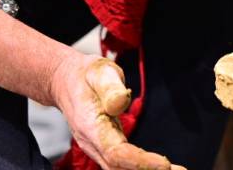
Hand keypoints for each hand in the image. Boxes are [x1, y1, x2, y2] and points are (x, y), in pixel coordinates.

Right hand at [50, 52, 181, 169]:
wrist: (68, 83)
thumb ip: (110, 86)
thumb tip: (120, 102)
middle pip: (119, 168)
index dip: (139, 162)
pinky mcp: (106, 149)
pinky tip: (165, 169)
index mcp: (90, 126)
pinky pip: (123, 165)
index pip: (116, 153)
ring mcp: (98, 149)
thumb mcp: (99, 72)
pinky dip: (142, 169)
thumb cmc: (87, 76)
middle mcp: (93, 143)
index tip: (165, 164)